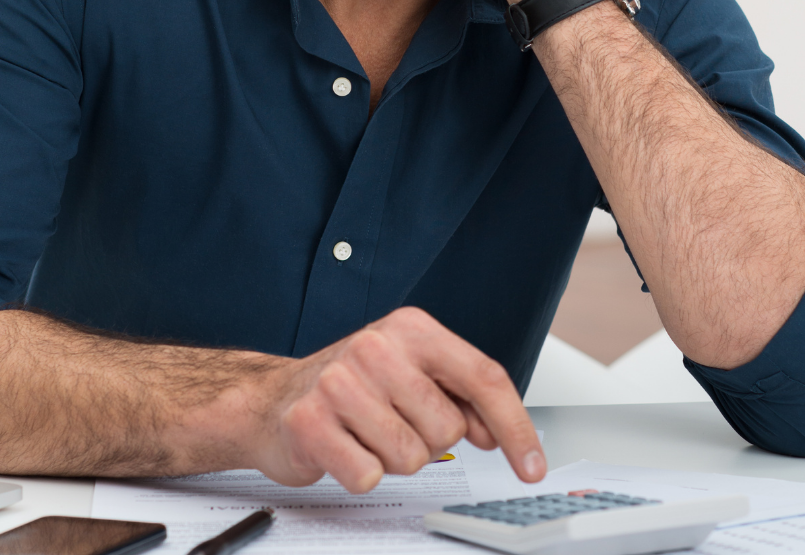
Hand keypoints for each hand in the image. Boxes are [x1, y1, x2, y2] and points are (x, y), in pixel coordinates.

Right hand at [245, 307, 544, 493]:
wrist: (273, 399)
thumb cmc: (351, 386)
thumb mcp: (410, 373)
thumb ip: (457, 395)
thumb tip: (493, 430)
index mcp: (410, 328)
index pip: (483, 377)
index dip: (514, 426)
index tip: (531, 465)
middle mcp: (377, 346)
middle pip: (448, 428)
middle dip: (428, 440)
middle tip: (394, 422)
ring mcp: (341, 382)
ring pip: (411, 457)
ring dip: (393, 458)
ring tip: (366, 432)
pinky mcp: (311, 422)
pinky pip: (369, 475)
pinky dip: (361, 473)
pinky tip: (344, 447)